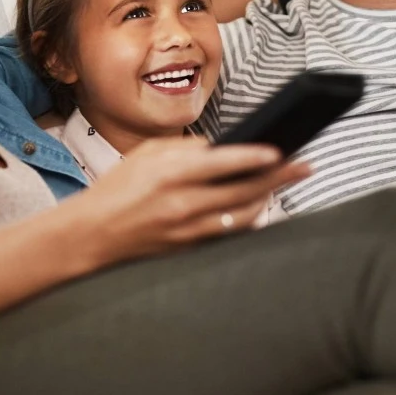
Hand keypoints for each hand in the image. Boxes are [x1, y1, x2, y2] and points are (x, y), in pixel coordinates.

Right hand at [56, 137, 311, 270]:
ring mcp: (188, 230)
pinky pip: (228, 233)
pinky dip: (247, 220)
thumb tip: (221, 147)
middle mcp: (182, 203)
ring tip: (282, 185)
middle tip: (304, 167)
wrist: (92, 234)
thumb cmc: (118, 188)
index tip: (280, 152)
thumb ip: (185, 147)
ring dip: (267, 199)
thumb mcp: (147, 154)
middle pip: (244, 191)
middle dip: (279, 178)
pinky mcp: (189, 247)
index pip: (223, 163)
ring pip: (243, 216)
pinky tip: (258, 208)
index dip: (256, 158)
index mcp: (170, 174)